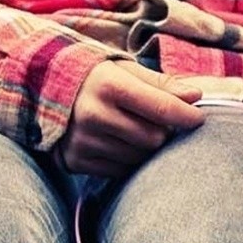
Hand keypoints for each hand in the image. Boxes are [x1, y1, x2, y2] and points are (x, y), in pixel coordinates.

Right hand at [57, 59, 206, 178]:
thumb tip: (196, 96)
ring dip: (144, 148)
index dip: (186, 116)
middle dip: (161, 132)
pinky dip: (126, 160)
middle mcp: (93, 114)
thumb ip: (162, 84)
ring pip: (139, 158)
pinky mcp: (75, 161)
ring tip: (131, 130)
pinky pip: (120, 171)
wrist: (43, 90)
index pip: (161, 107)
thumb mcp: (126, 71)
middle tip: (153, 121)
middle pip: (154, 138)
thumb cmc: (97, 78)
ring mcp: (83, 141)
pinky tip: (116, 143)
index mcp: (108, 85)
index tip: (199, 119)